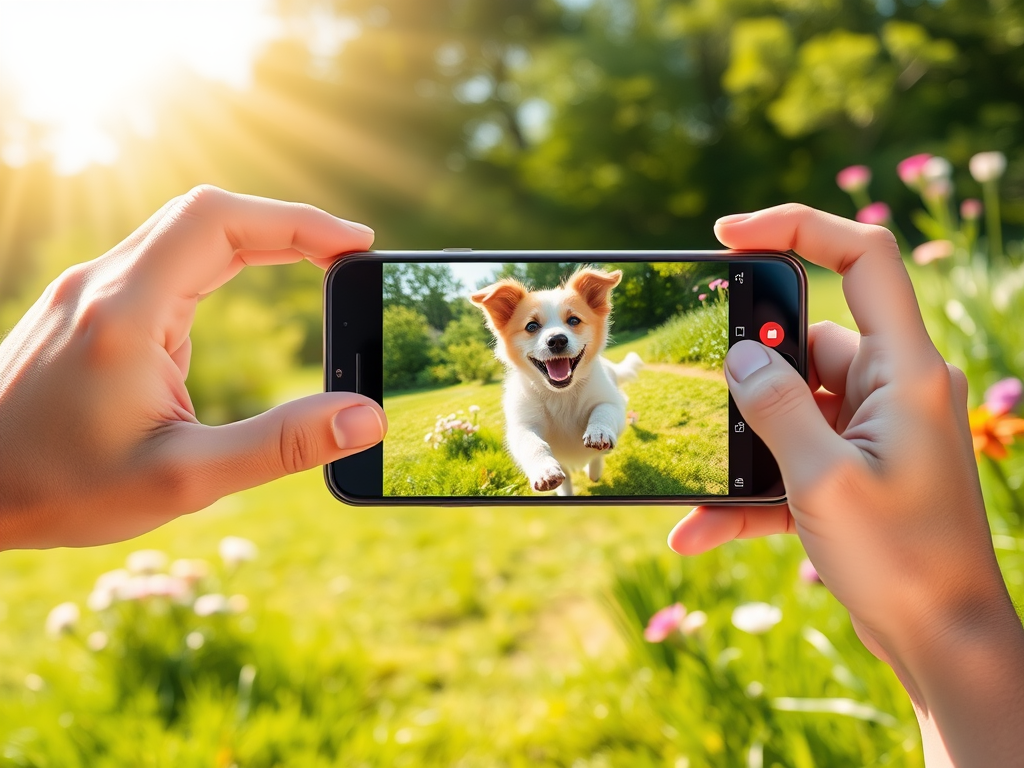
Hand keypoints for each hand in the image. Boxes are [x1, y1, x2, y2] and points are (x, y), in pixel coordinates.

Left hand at [0, 186, 386, 548]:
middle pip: (205, 215)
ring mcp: (89, 294)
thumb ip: (280, 446)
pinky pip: (164, 262)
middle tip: (345, 258)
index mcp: (126, 313)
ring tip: (313, 266)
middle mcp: (103, 286)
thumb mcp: (182, 478)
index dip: (297, 223)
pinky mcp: (87, 311)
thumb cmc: (59, 489)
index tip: (355, 247)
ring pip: (183, 233)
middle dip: (285, 226)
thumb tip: (365, 418)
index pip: (220, 223)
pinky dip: (220, 261)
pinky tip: (242, 287)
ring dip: (253, 240)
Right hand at [667, 204, 1023, 764]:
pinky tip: (700, 529)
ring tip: (700, 494)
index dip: (797, 227)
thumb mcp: (823, 478)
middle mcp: (895, 389)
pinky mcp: (857, 467)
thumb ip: (775, 405)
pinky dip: (752, 489)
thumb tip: (740, 356)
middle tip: (712, 398)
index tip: (728, 235)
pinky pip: (794, 458)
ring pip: (792, 407)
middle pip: (811, 339)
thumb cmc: (901, 560)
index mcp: (906, 371)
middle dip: (751, 369)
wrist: (944, 641)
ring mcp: (875, 430)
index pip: (862, 258)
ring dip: (743, 447)